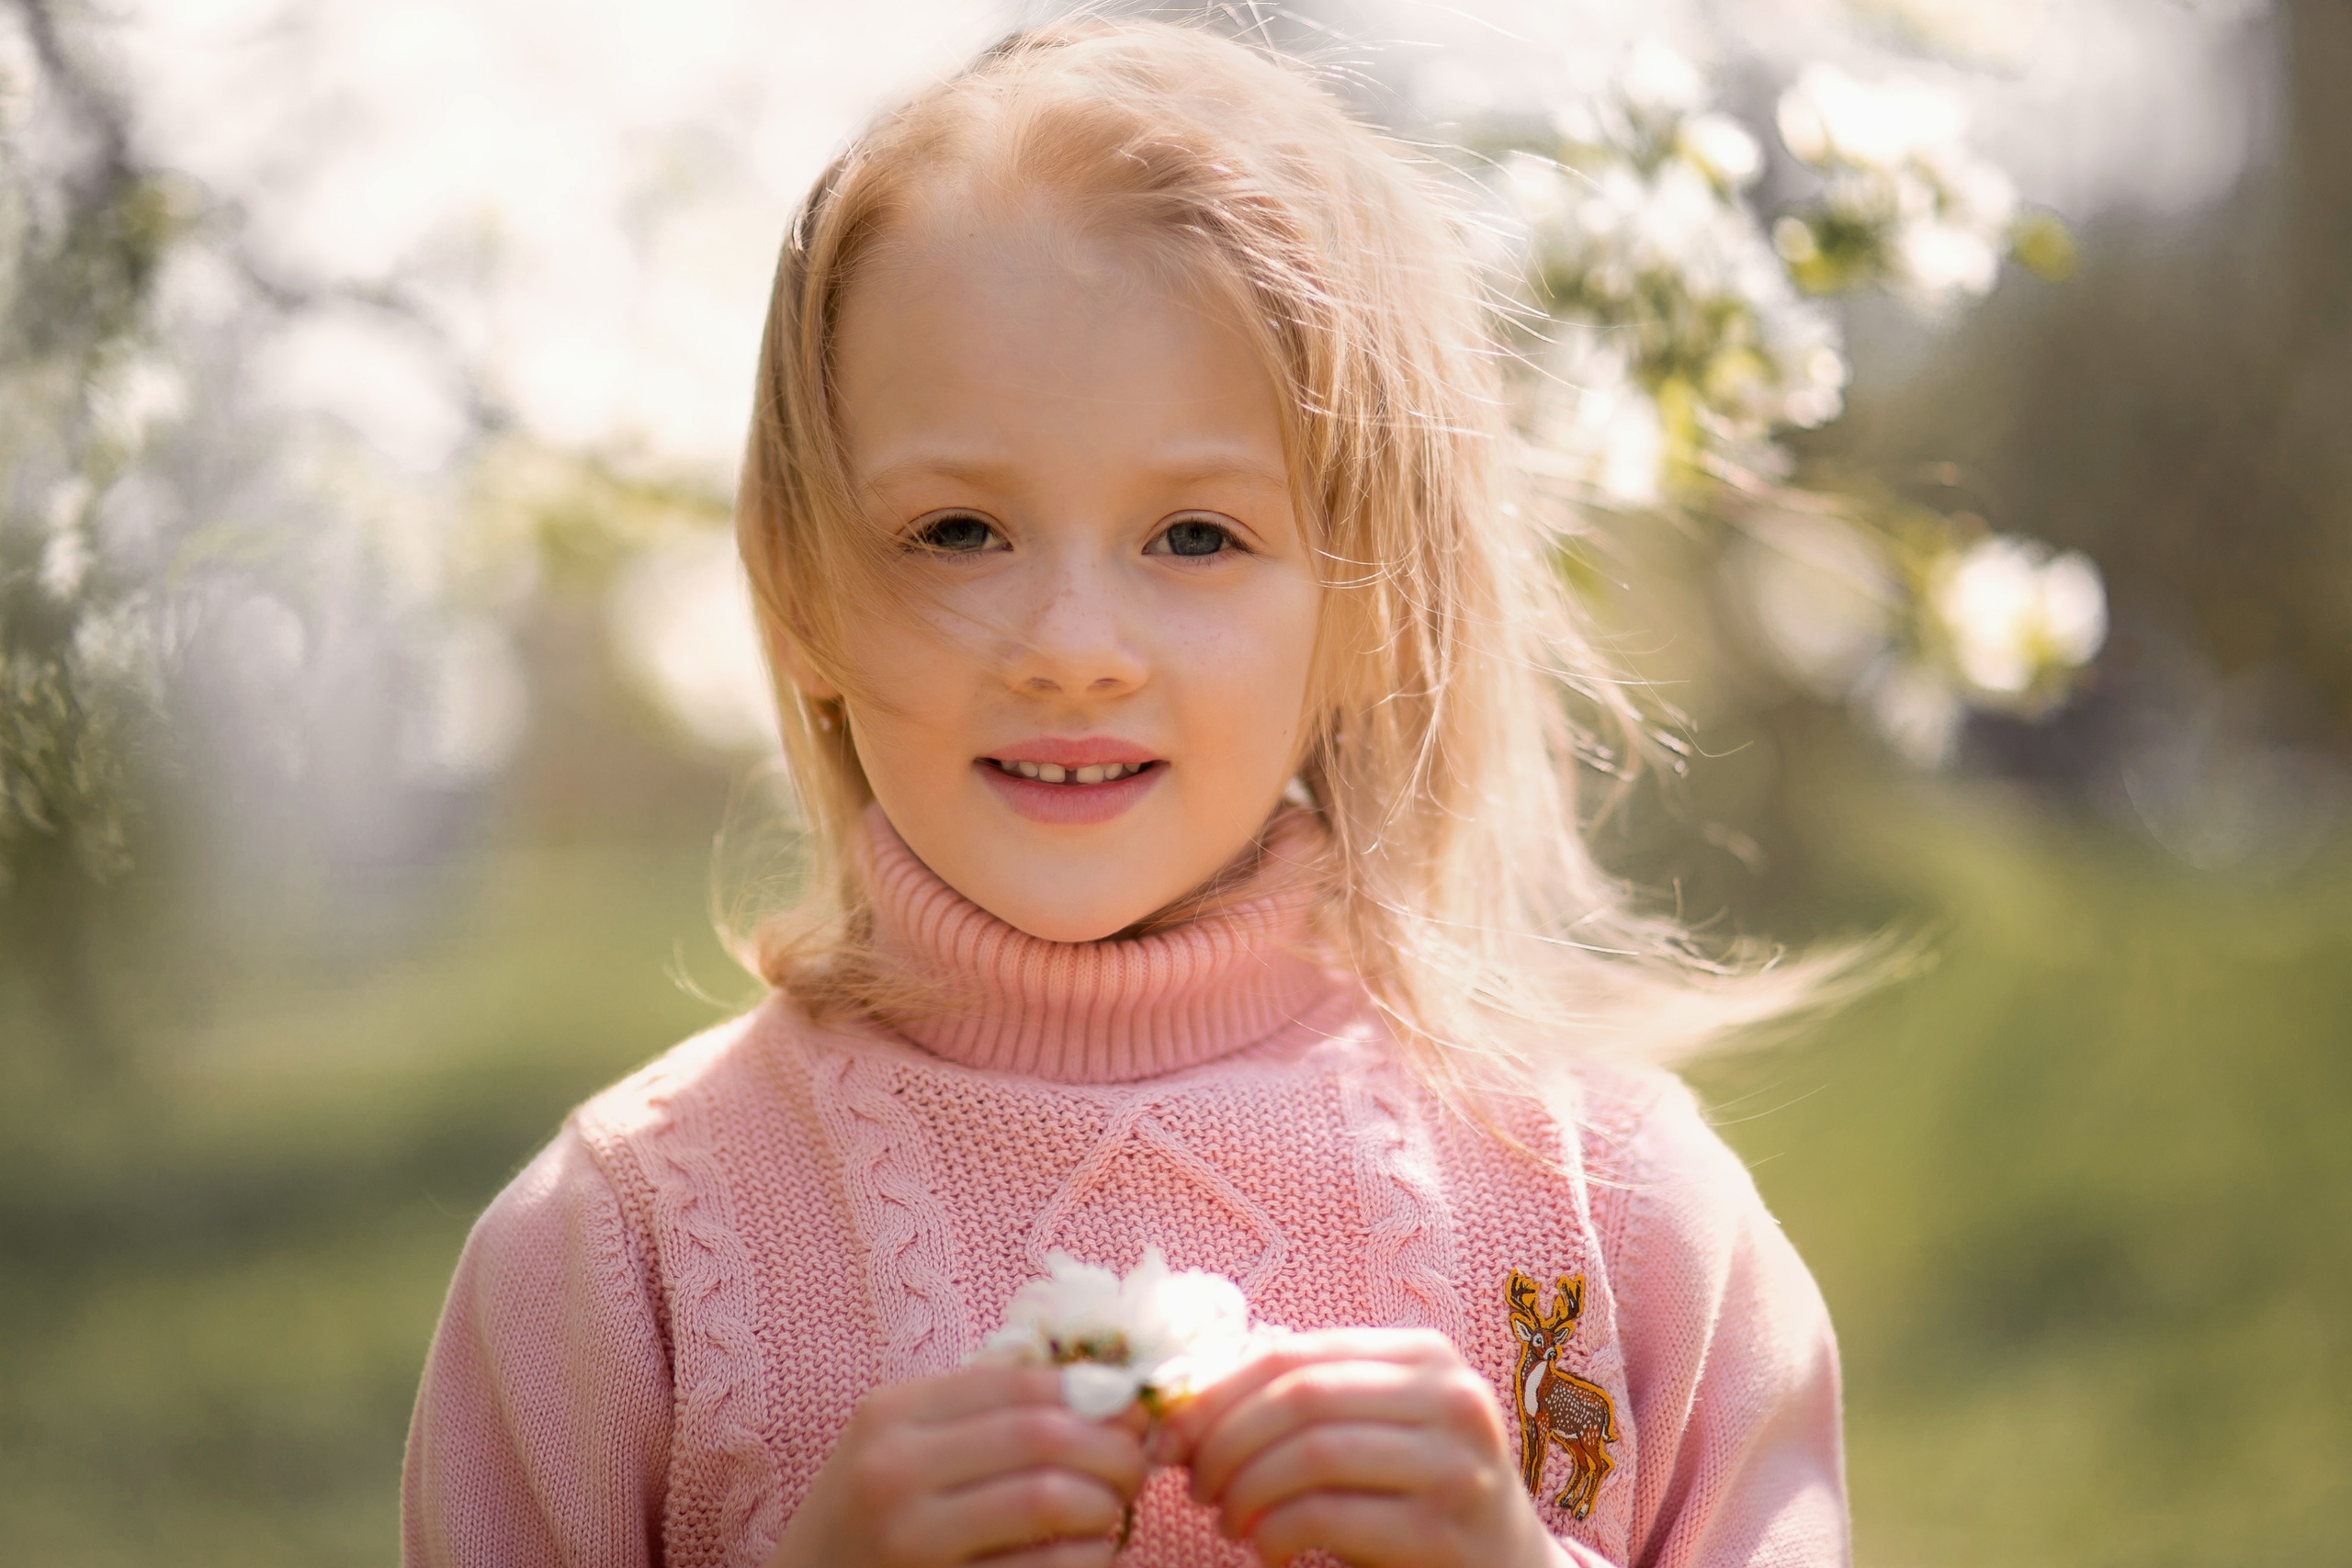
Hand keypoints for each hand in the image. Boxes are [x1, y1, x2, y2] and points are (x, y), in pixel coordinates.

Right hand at [765, 1364, 1148, 1567]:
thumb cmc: (866, 1518)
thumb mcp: (899, 1445)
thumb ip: (979, 1410)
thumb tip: (1102, 1386)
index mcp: (893, 1412)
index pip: (1024, 1383)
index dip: (1098, 1394)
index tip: (1134, 1412)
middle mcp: (894, 1467)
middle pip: (1042, 1435)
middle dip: (1112, 1448)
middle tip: (1137, 1466)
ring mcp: (910, 1537)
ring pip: (1047, 1498)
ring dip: (1104, 1503)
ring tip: (1115, 1510)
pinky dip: (1087, 1558)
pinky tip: (1093, 1553)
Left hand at [1156, 1329, 1568, 1567]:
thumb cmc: (1415, 1492)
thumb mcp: (1373, 1428)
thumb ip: (1306, 1400)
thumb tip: (1183, 1400)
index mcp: (1424, 1355)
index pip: (1294, 1352)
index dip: (1217, 1392)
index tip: (1168, 1434)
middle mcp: (1450, 1397)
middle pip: (1300, 1397)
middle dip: (1225, 1442)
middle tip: (1193, 1483)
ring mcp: (1456, 1464)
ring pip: (1311, 1453)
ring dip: (1245, 1490)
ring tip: (1227, 1519)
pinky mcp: (1443, 1531)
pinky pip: (1329, 1515)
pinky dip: (1276, 1531)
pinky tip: (1268, 1549)